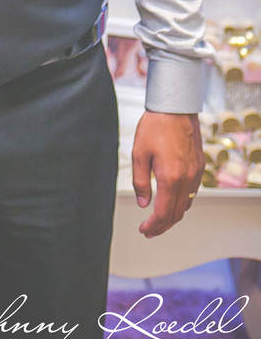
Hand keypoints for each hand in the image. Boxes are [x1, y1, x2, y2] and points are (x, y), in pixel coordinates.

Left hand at [132, 111, 203, 237]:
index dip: (153, 225)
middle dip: (162, 226)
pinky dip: (182, 202)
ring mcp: (195, 173)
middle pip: (176, 214)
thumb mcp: (139, 153)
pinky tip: (171, 199)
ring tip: (159, 219)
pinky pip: (192, 192)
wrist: (175, 108)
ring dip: (173, 216)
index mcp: (170, 177)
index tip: (144, 230)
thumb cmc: (155, 127)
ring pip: (186, 205)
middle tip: (149, 230)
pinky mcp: (199, 167)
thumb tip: (143, 204)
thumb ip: (140, 182)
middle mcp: (186, 179)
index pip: (163, 213)